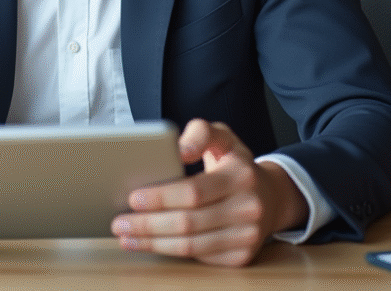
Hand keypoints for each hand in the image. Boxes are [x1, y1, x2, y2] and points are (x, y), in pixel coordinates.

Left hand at [110, 118, 306, 266]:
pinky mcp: (241, 257)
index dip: (161, 197)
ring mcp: (247, 236)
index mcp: (242, 175)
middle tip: (120, 222)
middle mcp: (249, 208)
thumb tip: (178, 150)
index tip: (133, 198)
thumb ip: (200, 133)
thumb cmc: (236, 165)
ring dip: (153, 243)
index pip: (194, 191)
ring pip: (190, 246)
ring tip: (127, 237)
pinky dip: (170, 252)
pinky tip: (150, 244)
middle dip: (148, 224)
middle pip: (188, 222)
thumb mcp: (223, 138)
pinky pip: (199, 257)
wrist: (271, 197)